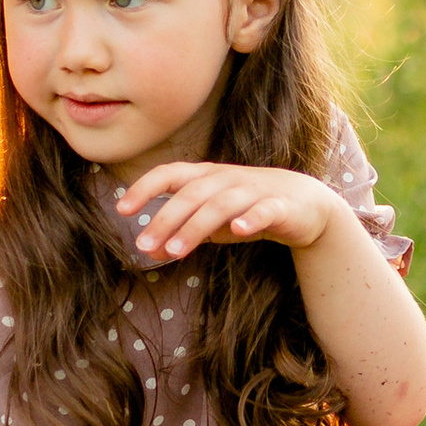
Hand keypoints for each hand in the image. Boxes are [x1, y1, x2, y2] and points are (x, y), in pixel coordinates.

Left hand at [114, 162, 345, 263]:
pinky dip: (251, 218)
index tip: (121, 210)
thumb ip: (182, 230)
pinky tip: (238, 230)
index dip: (144, 188)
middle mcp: (226, 179)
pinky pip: (264, 210)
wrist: (303, 203)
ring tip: (174, 251)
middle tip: (143, 245)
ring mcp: (253, 191)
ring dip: (195, 226)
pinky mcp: (279, 206)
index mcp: (206, 177)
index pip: (170, 174)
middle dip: (165, 219)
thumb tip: (149, 251)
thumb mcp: (211, 221)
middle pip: (191, 194)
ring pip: (220, 205)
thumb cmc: (247, 208)